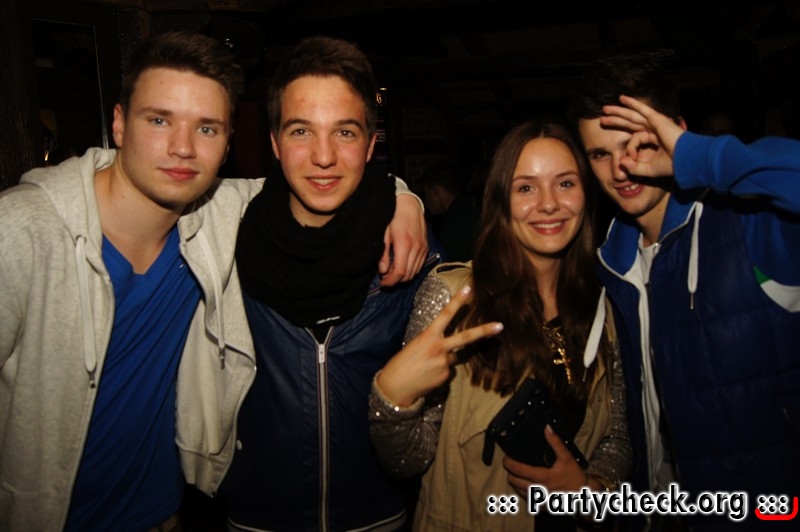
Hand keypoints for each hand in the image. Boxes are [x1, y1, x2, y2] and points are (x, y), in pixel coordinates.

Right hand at [376, 285, 503, 406]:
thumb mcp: (415, 345)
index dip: (457, 301)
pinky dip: (440, 371)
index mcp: (428, 336)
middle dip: (484, 331)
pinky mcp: (446, 377)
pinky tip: (428, 376)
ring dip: (444, 359)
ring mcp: (445, 364)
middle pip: (466, 337)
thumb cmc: (401, 363)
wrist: (395, 387)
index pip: (445, 314)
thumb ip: (433, 343)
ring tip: (426, 367)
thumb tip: (448, 349)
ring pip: (453, 358)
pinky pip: (448, 370)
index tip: (468, 289)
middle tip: (500, 326)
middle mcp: (440, 348)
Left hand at [379, 194, 428, 286]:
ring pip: (414, 272)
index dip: (390, 281)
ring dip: (403, 276)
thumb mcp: (384, 233)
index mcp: (404, 244)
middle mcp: (416, 247)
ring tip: (392, 271)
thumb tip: (383, 270)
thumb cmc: (393, 215)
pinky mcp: (425, 247)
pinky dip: (410, 269)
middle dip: (395, 280)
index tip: (382, 282)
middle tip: (385, 277)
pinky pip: (419, 265)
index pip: (399, 272)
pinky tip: (401, 265)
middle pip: (408, 275)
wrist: (409, 203)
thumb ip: (383, 253)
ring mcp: (423, 248)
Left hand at [503, 425, 587, 497]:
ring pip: (517, 491)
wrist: (584, 496)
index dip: (508, 463)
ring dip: (515, 482)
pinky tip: (527, 484)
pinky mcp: (540, 507)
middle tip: (512, 464)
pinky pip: (525, 499)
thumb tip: (547, 428)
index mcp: (543, 478)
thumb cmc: (574, 476)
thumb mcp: (566, 458)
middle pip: (513, 481)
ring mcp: (538, 500)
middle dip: (510, 472)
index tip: (506, 457)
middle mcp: (538, 490)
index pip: (518, 470)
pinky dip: (522, 491)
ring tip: (519, 473)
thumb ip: (555, 443)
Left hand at [599, 94, 686, 177]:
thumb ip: (633, 167)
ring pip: (633, 115)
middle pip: (631, 122)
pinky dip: (633, 103)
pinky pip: (643, 110)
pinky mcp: (658, 120)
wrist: (687, 160)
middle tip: (603, 118)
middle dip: (616, 120)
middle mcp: (654, 130)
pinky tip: (621, 99)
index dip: (628, 149)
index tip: (628, 159)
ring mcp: (656, 124)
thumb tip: (620, 162)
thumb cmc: (673, 165)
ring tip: (605, 109)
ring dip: (619, 111)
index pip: (634, 138)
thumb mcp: (648, 169)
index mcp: (654, 140)